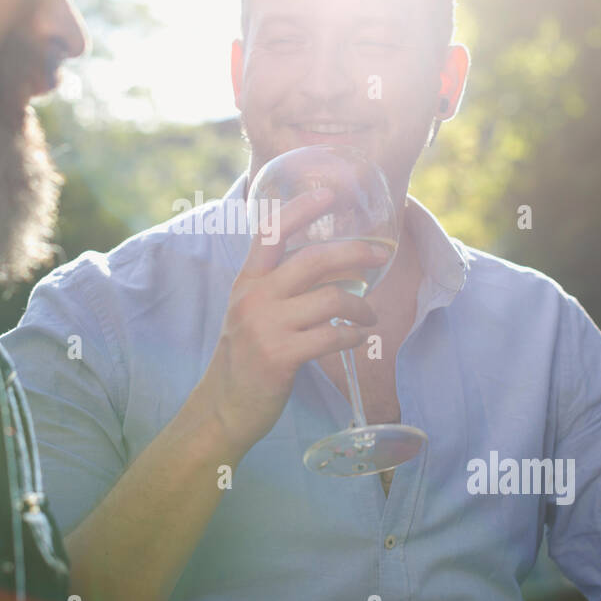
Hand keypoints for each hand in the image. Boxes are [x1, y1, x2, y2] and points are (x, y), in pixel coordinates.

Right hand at [197, 188, 388, 455]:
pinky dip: (353, 336)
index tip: (329, 194)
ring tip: (368, 317)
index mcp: (246, 282)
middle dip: (353, 253)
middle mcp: (254, 298)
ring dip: (360, 307)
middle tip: (377, 256)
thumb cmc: (245, 358)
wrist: (223, 407)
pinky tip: (358, 339)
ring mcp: (266, 327)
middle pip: (312, 261)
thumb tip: (327, 269)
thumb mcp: (249, 313)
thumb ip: (276, 289)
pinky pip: (331, 337)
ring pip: (330, 300)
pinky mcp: (280, 356)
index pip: (271, 233)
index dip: (301, 210)